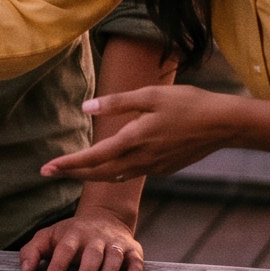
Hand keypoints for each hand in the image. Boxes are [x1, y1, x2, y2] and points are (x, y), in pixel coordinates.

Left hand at [19, 204, 143, 270]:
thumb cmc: (72, 235)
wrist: (105, 216)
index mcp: (73, 234)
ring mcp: (114, 243)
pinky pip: (136, 260)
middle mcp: (95, 237)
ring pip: (113, 256)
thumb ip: (32, 251)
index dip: (57, 266)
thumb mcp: (49, 237)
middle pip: (91, 253)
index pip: (64, 249)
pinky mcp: (132, 250)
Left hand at [41, 85, 236, 183]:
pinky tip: (112, 164)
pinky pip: (133, 173)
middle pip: (99, 172)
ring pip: (116, 175)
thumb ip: (115, 103)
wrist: (223, 124)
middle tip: (49, 172)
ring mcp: (154, 166)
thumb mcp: (149, 95)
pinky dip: (116, 171)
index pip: (93, 157)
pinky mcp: (165, 168)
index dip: (67, 164)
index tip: (46, 168)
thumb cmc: (187, 103)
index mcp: (134, 140)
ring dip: (93, 174)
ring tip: (74, 170)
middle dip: (73, 173)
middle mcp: (142, 159)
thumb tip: (85, 108)